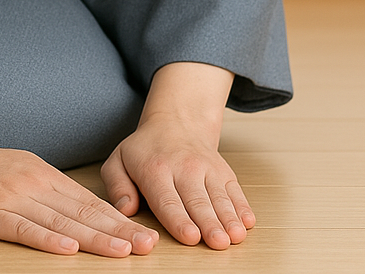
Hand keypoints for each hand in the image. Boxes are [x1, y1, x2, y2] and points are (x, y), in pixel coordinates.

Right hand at [0, 82, 157, 256]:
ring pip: (62, 221)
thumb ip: (50, 189)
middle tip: (148, 246)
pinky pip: (23, 229)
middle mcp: (36, 185)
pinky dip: (47, 239)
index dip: (119, 219)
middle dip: (118, 231)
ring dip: (94, 238)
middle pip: (83, 212)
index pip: (90, 202)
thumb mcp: (23, 170)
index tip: (144, 234)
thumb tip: (81, 208)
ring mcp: (15, 199)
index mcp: (45, 176)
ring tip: (122, 251)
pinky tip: (67, 248)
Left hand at [100, 61, 254, 249]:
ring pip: (219, 196)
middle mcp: (184, 168)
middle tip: (218, 242)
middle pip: (197, 201)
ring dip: (229, 218)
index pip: (168, 200)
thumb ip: (117, 186)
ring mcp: (207, 168)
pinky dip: (242, 206)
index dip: (179, 220)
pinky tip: (247, 222)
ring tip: (235, 236)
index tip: (190, 236)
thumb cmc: (144, 150)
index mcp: (155, 170)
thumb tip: (126, 210)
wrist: (175, 121)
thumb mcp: (119, 161)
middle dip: (209, 223)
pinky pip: (234, 189)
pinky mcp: (223, 171)